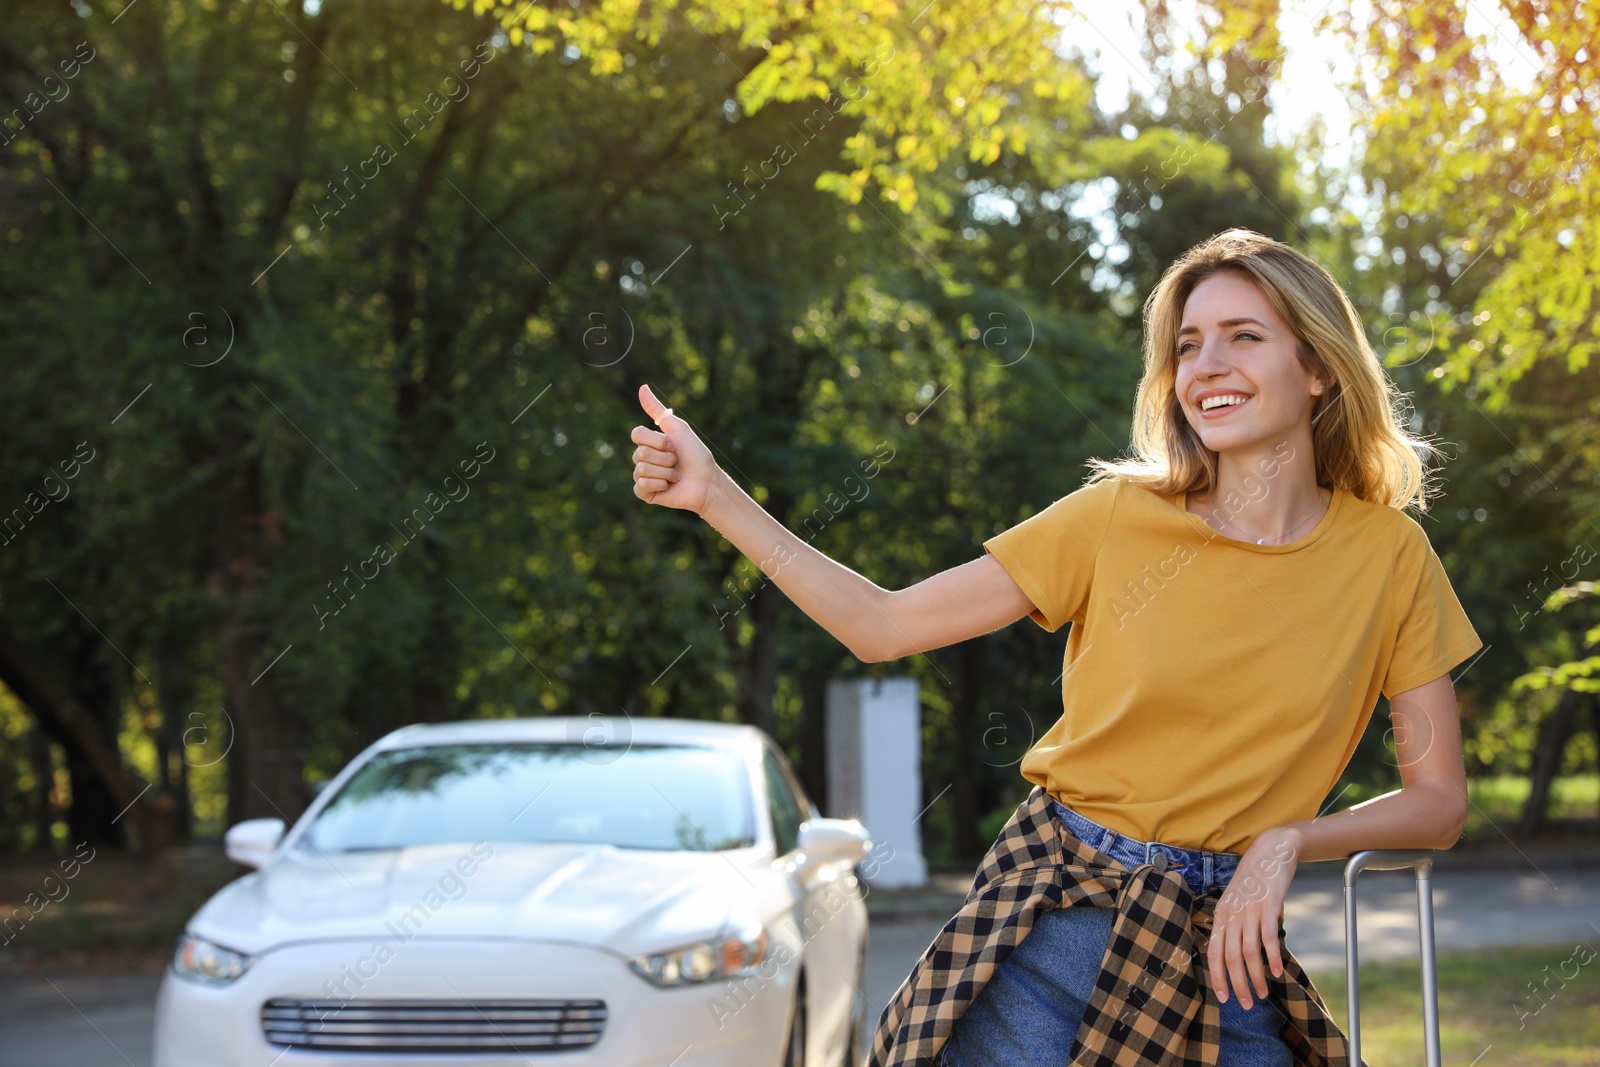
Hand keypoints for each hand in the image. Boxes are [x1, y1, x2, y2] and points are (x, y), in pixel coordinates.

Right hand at [630, 383, 717, 514]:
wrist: (707, 481)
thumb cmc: (696, 455)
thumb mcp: (677, 428)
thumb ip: (657, 410)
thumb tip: (642, 387)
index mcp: (649, 443)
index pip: (636, 434)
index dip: (656, 440)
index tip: (673, 445)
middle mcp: (643, 458)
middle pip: (639, 453)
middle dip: (665, 458)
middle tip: (677, 462)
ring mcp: (643, 476)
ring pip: (641, 469)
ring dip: (665, 472)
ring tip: (676, 476)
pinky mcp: (646, 493)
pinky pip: (640, 486)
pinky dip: (658, 484)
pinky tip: (668, 487)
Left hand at [1208, 828, 1298, 1010]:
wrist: (1270, 853)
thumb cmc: (1254, 882)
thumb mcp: (1236, 902)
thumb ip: (1234, 925)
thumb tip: (1235, 955)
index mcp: (1221, 915)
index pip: (1214, 953)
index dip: (1217, 977)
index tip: (1223, 998)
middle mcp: (1231, 914)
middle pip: (1231, 957)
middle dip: (1237, 984)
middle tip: (1247, 1004)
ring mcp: (1249, 910)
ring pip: (1248, 952)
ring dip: (1255, 976)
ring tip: (1263, 993)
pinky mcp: (1268, 906)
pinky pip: (1268, 937)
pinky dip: (1272, 957)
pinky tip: (1278, 973)